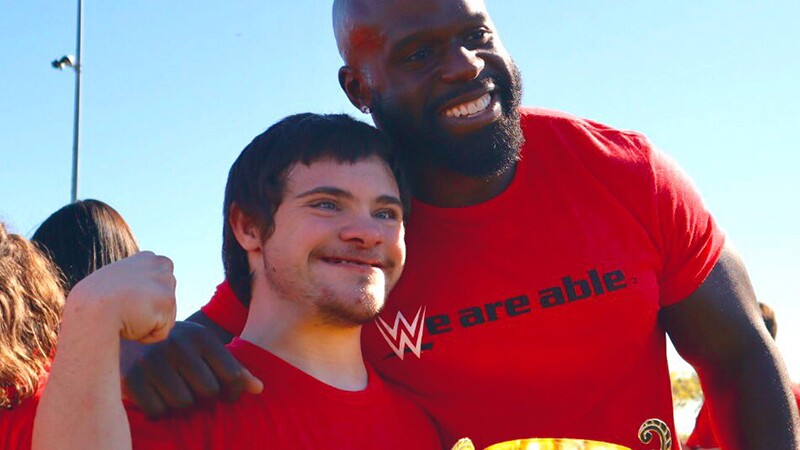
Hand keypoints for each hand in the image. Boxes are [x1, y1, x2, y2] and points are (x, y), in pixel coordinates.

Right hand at [68, 251, 176, 342]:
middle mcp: (162, 266)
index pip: (156, 289)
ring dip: (146, 324)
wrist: (92, 311)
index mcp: (149, 258)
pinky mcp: (168, 302)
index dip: (139, 300)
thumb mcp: (113, 282)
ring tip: (126, 314)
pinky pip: (161, 331)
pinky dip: (146, 335)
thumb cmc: (93, 301)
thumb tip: (140, 294)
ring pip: (163, 318)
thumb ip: (133, 283)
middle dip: (146, 312)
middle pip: (163, 302)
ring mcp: (167, 282)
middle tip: (124, 307)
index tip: (123, 299)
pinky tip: (132, 324)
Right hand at [122, 321, 262, 417]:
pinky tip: (160, 400)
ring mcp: (153, 361)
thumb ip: (232, 366)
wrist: (126, 328)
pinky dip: (161, 412)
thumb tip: (259, 389)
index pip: (232, 375)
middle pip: (209, 392)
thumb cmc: (175, 344)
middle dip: (207, 400)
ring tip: (180, 397)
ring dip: (184, 408)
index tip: (226, 395)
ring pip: (184, 404)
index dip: (234, 392)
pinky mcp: (132, 378)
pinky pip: (158, 411)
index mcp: (201, 337)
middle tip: (199, 397)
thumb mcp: (204, 347)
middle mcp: (179, 345)